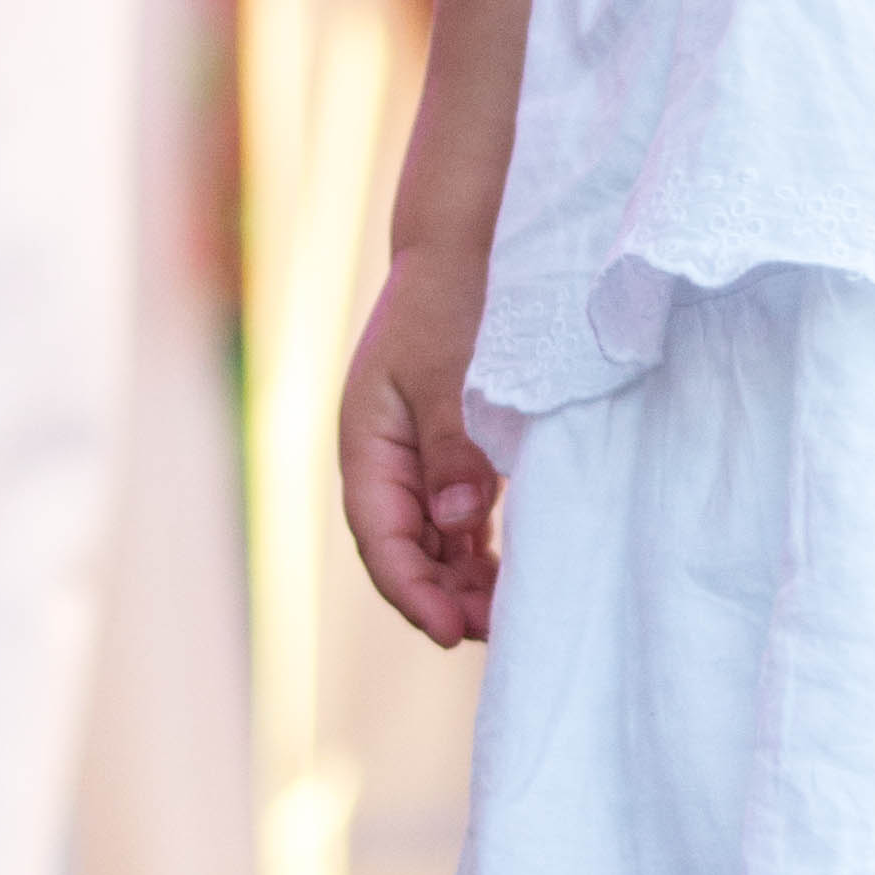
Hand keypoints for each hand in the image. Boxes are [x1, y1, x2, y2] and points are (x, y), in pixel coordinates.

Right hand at [340, 256, 502, 643]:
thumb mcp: (450, 371)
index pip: (380, 538)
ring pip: (431, 540)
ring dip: (462, 580)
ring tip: (506, 613)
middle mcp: (384, 459)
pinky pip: (456, 519)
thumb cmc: (453, 298)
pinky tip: (508, 570)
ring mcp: (414, 457)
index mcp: (365, 443)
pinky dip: (478, 549)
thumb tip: (457, 522)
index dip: (413, 592)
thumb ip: (453, 447)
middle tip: (496, 632)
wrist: (465, 242)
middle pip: (403, 550)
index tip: (455, 631)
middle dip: (443, 596)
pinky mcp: (448, 450)